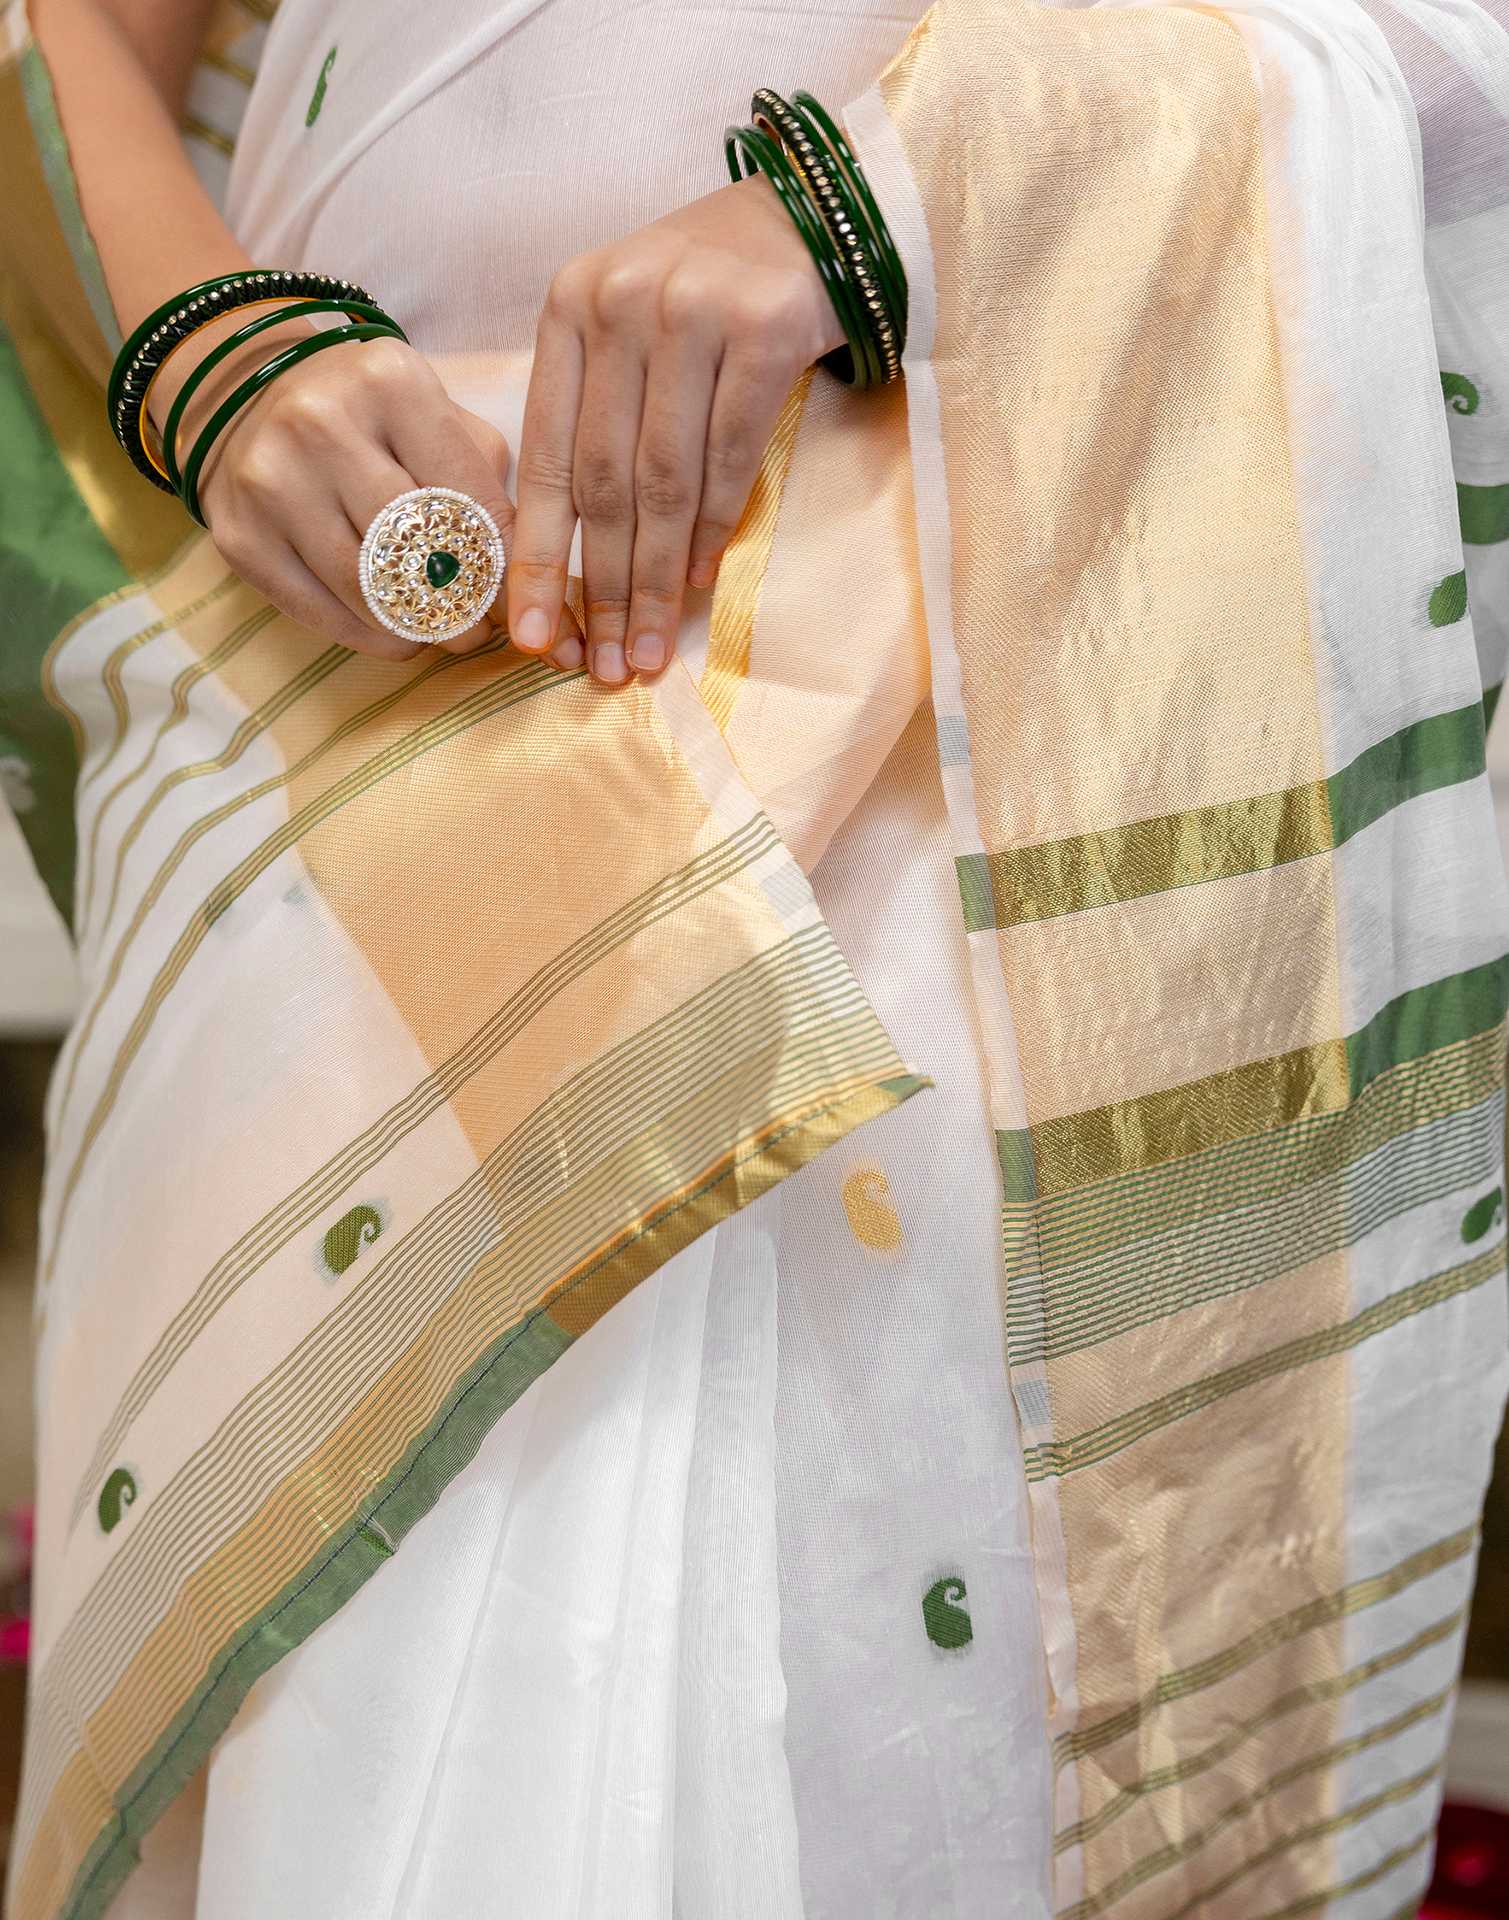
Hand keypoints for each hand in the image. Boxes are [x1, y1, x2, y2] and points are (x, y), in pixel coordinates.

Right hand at [163, 325, 584, 664]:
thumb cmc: (370, 416)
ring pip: (369, 591)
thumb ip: (487, 479)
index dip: (501, 561)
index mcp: (388, 381)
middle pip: (416, 549)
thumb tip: (528, 578)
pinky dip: (371, 637)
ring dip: (421, 630)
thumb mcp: (437, 413)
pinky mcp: (240, 537)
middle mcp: (319, 423)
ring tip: (447, 636)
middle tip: (485, 630)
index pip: (468, 495)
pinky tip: (397, 634)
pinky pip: (321, 614)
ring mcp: (270, 482)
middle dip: (463, 605)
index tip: (520, 595)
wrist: (245, 397)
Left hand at [507, 171, 845, 685]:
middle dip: (601, 586)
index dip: (536, 555)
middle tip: (605, 663)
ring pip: (664, 480)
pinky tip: (697, 576)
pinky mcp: (763, 330)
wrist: (809, 220)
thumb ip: (593, 416)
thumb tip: (573, 559)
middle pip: (603, 480)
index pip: (545, 456)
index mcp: (567, 308)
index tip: (533, 636)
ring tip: (649, 644)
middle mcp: (619, 303)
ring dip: (655, 576)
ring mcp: (691, 312)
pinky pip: (729, 455)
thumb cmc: (706, 295)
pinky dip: (713, 525)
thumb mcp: (627, 332)